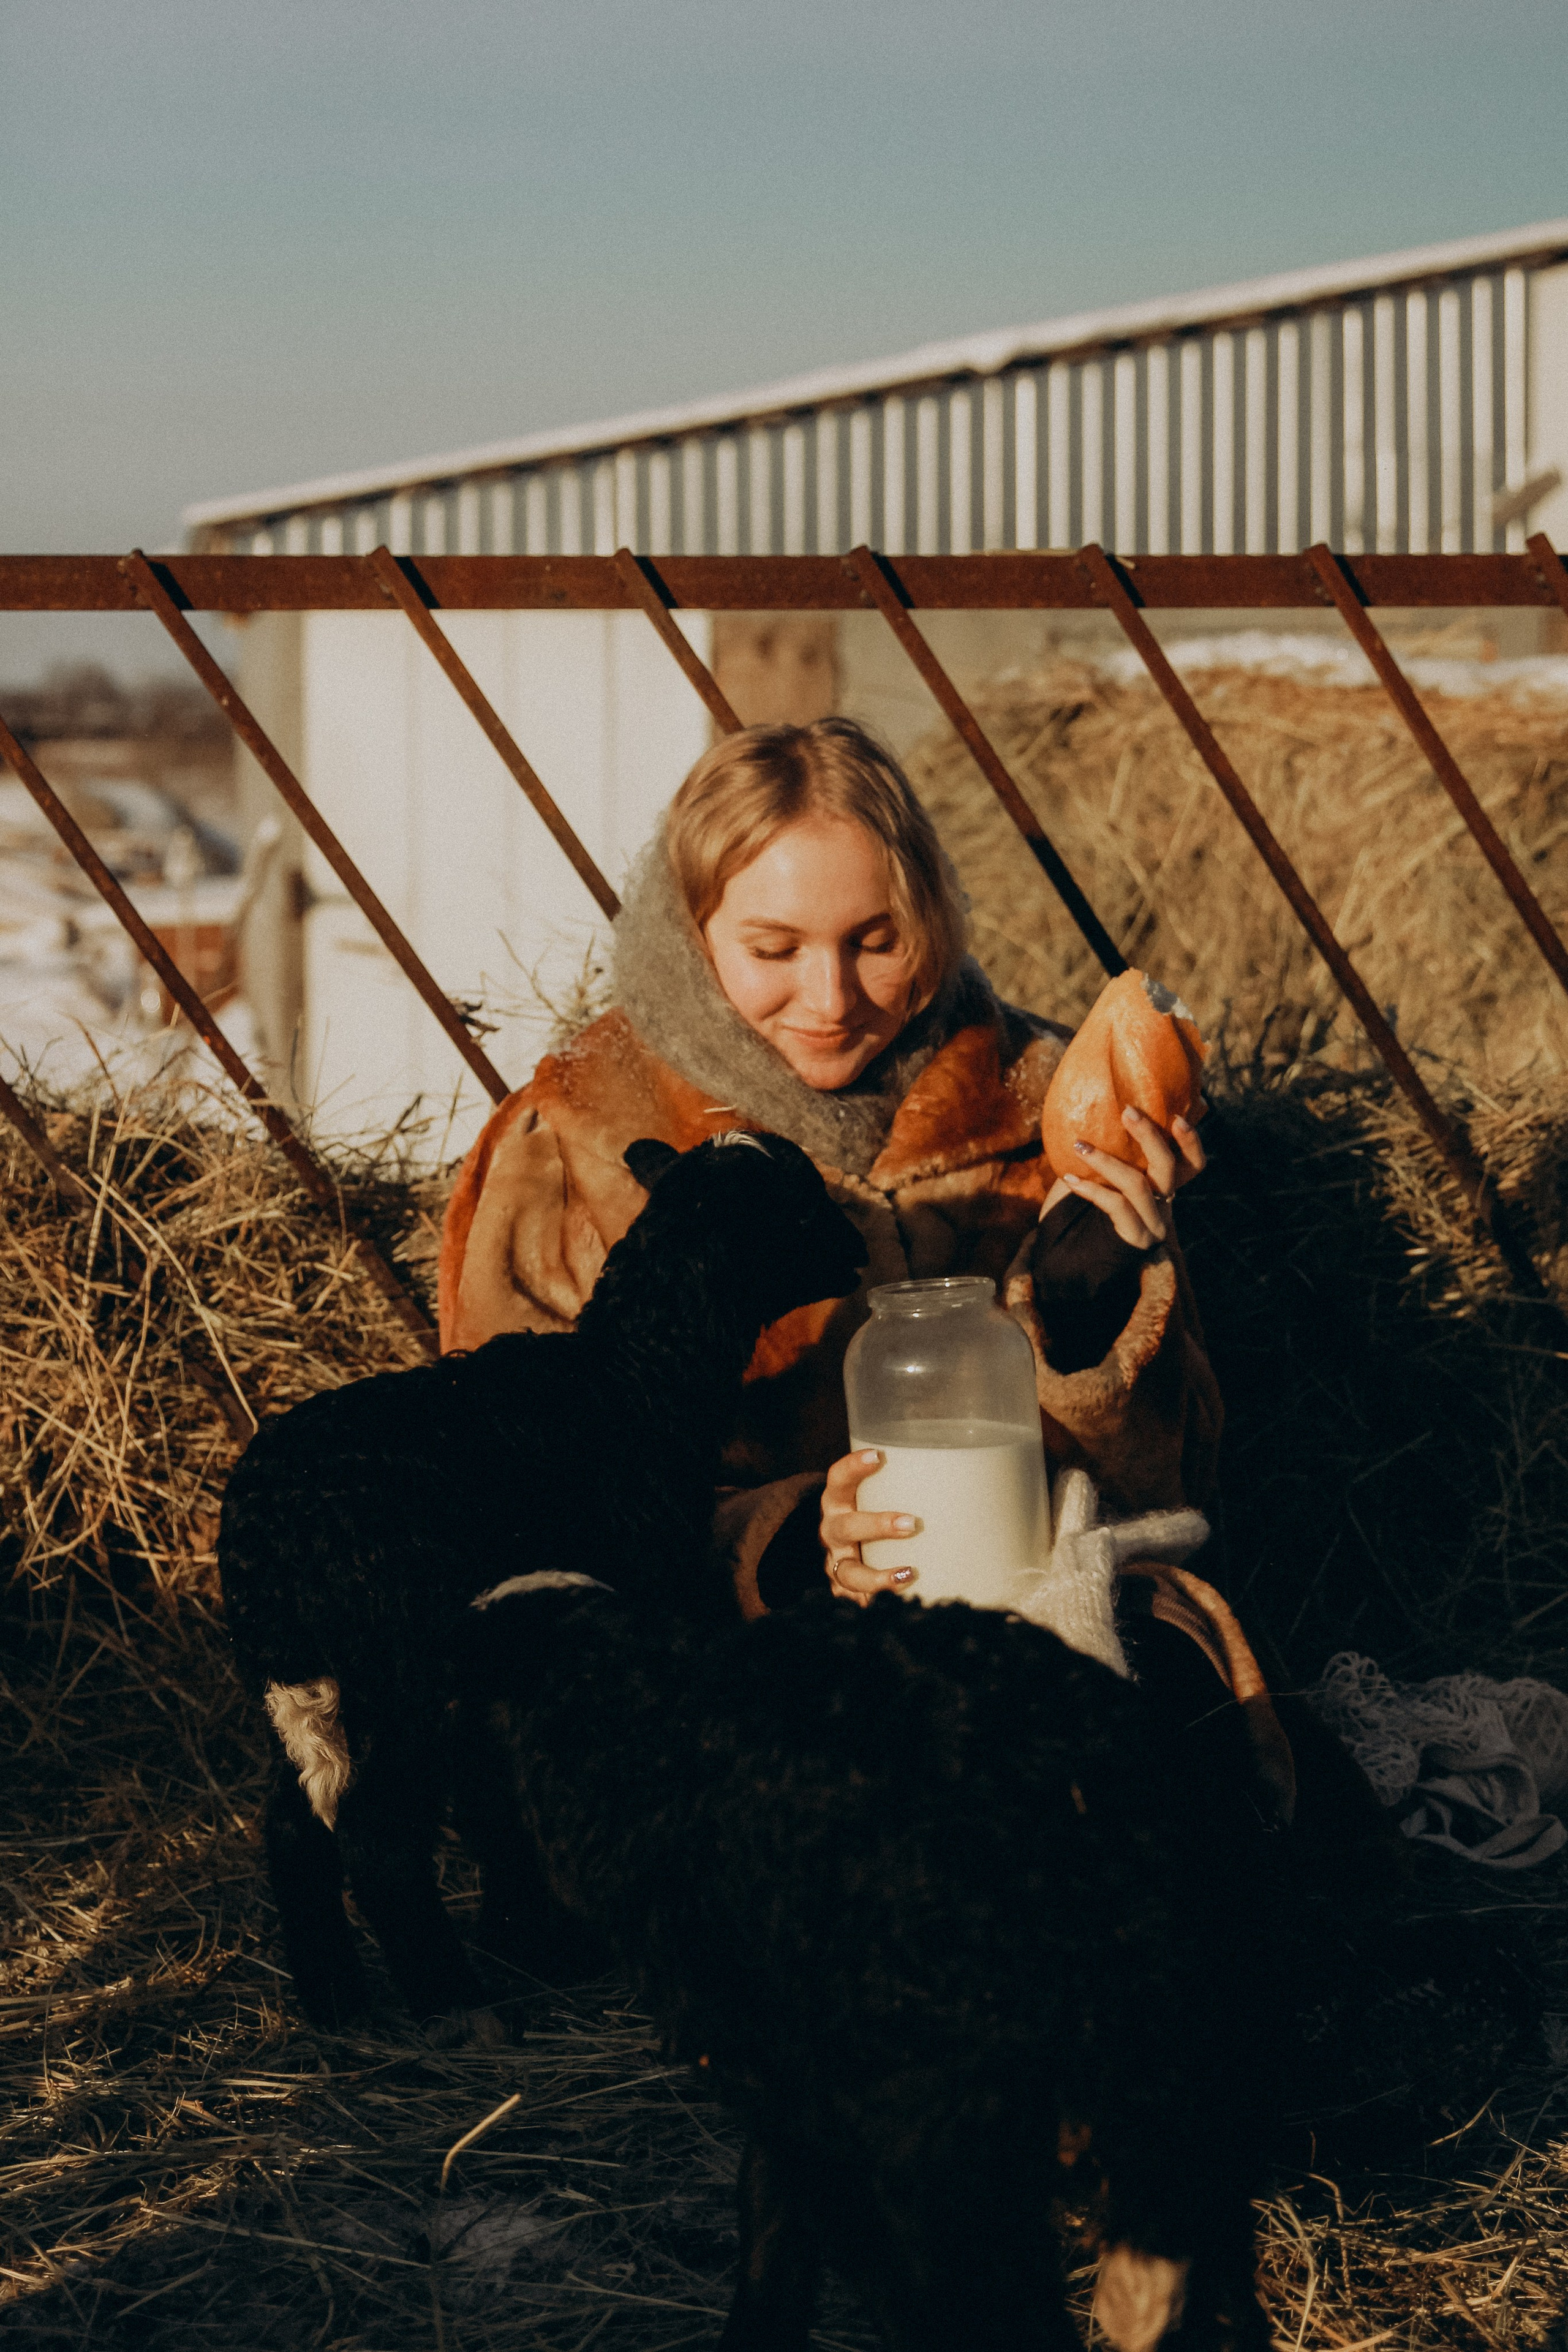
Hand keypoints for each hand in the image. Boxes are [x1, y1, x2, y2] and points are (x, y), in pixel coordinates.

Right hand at [819, 1448, 917, 1606]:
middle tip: (911, 1523)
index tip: (878, 1456)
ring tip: (908, 1575)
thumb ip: (907, 1487)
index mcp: (838, 1501)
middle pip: (846, 1527)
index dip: (853, 1467)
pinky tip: (899, 1606)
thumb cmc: (871, 1514)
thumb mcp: (876, 1497)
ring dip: (877, 1576)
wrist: (840, 1550)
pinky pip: (856, 1601)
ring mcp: (835, 1563)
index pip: (839, 1479)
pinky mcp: (843, 1591)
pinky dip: (876, 1604)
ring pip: (848, 1572)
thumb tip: (976, 1477)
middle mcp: (832, 1531)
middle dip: (877, 1525)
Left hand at [1043, 1103, 1205, 1249]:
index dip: (1191, 1141)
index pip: (1193, 1164)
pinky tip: (1069, 1178)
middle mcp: (1164, 1206)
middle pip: (1169, 1166)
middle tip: (1126, 1111)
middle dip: (1149, 1135)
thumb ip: (1106, 1150)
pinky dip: (1092, 1188)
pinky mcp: (1134, 1240)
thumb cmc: (1076, 1212)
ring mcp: (1152, 1225)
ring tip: (1079, 1145)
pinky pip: (1118, 1205)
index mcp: (1162, 1188)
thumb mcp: (1094, 1175)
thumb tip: (1095, 1108)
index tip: (1176, 1116)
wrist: (1063, 1262)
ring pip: (1139, 1183)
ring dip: (1106, 1161)